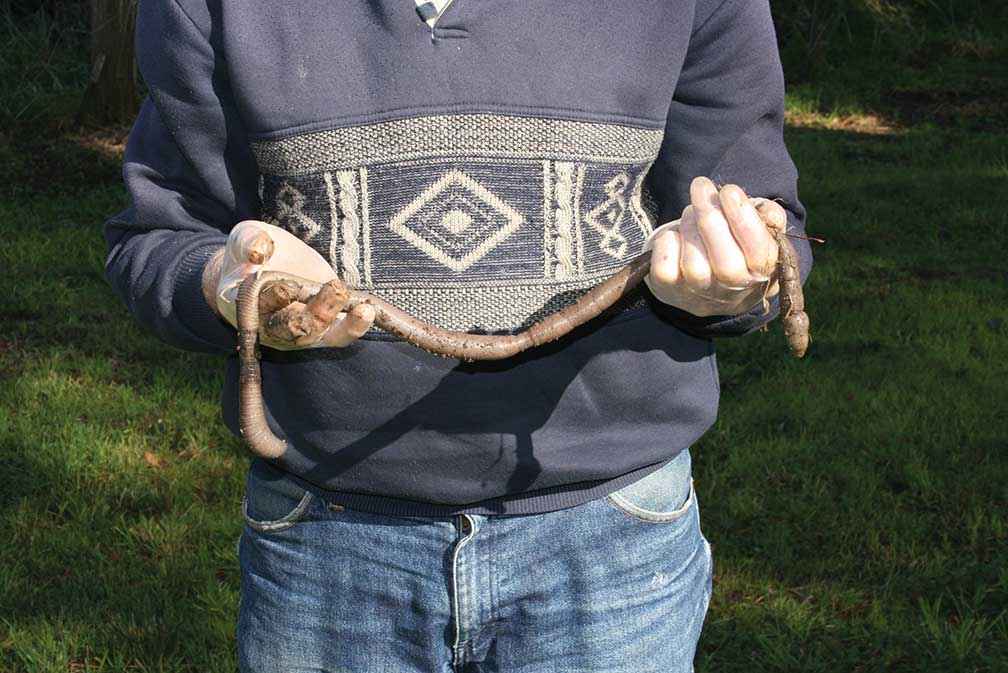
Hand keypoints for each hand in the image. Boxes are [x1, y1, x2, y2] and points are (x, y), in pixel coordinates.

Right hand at [201, 221, 374, 348]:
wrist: (262, 266)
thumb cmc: (248, 252)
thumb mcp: (244, 238)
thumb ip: (249, 242)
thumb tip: (256, 253)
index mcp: (248, 305)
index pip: (260, 307)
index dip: (273, 300)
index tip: (285, 288)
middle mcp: (273, 326)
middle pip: (294, 328)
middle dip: (316, 312)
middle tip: (336, 290)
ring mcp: (299, 330)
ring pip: (321, 334)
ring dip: (344, 325)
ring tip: (364, 310)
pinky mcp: (322, 327)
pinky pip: (339, 334)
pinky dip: (356, 326)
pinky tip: (369, 312)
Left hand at [644, 176, 787, 316]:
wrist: (701, 281)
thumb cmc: (733, 243)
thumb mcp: (757, 228)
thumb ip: (768, 216)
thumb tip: (769, 213)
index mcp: (761, 275)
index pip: (760, 255)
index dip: (745, 221)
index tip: (729, 191)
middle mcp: (732, 292)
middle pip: (727, 265)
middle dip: (711, 218)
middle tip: (701, 186)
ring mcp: (699, 295)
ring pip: (695, 265)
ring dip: (689, 227)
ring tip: (691, 212)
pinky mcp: (670, 292)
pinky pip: (665, 269)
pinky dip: (666, 244)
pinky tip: (675, 236)